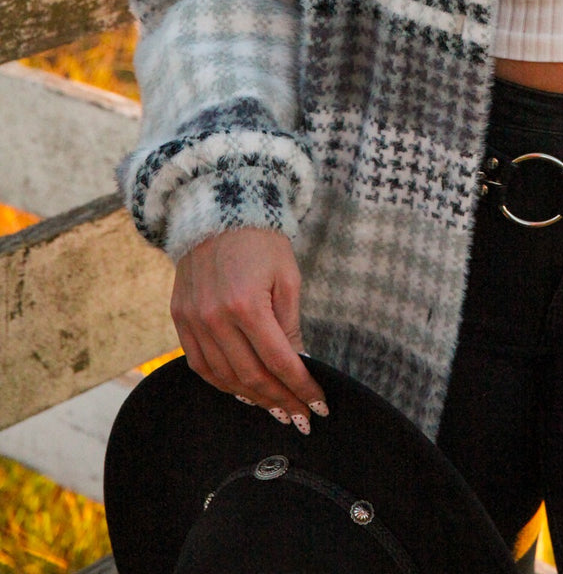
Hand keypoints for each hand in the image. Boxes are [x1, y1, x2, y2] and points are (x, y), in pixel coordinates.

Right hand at [170, 227, 327, 432]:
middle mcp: (215, 317)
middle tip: (300, 417)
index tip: (318, 406)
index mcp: (247, 304)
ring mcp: (193, 320)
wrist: (218, 209)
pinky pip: (200, 364)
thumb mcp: (287, 276)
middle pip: (251, 377)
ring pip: (223, 378)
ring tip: (275, 408)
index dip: (301, 388)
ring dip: (252, 398)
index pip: (279, 361)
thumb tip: (298, 365)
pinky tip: (241, 390)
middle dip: (280, 401)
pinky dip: (221, 383)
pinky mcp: (179, 318)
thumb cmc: (260, 240)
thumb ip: (290, 325)